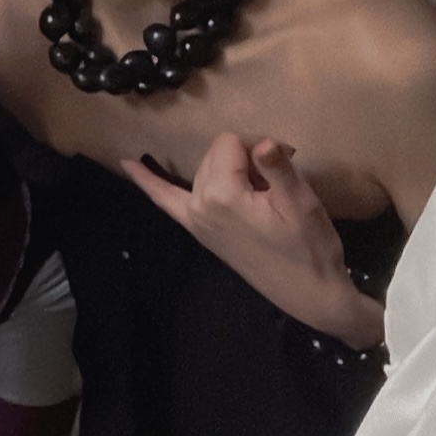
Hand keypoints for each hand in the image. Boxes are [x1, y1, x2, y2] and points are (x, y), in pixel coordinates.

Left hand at [124, 134, 382, 347]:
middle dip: (246, 156)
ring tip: (262, 187)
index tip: (287, 158)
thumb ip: (277, 167)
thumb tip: (262, 141)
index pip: (232, 142)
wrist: (309, 294)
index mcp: (222, 195)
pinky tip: (126, 163)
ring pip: (205, 170)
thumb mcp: (301, 203)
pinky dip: (148, 182)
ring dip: (228, 168)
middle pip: (217, 154)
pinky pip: (166, 200)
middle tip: (279, 177)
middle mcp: (199, 205)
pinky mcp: (198, 231)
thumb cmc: (309, 247)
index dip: (260, 144)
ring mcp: (194, 219)